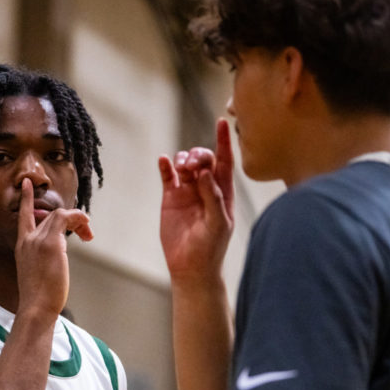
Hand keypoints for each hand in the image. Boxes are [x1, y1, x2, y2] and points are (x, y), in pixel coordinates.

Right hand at [14, 177, 92, 316]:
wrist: (35, 307)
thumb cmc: (38, 298)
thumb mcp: (37, 273)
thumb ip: (44, 259)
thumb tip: (57, 257)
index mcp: (22, 246)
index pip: (23, 216)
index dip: (26, 199)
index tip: (27, 184)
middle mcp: (28, 239)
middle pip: (50, 215)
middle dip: (71, 219)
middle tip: (86, 235)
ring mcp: (39, 240)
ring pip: (60, 215)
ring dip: (78, 220)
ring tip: (88, 235)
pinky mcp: (52, 243)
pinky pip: (67, 218)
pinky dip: (79, 218)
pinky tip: (87, 231)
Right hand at [158, 118, 234, 284]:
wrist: (191, 267)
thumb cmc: (211, 248)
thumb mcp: (218, 223)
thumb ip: (213, 197)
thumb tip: (204, 172)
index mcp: (223, 192)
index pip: (225, 161)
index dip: (224, 141)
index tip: (222, 122)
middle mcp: (206, 188)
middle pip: (204, 158)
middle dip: (198, 155)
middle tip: (191, 165)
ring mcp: (188, 191)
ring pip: (185, 163)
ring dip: (183, 159)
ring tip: (182, 168)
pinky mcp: (170, 198)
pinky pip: (167, 175)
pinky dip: (165, 165)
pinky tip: (164, 161)